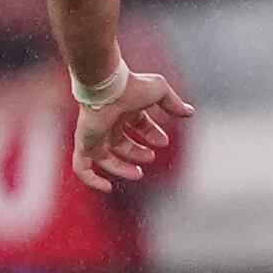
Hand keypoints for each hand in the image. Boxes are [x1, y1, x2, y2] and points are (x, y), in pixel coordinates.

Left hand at [73, 70, 192, 190]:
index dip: (151, 134)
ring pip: (104, 158)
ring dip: (121, 168)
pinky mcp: (84, 143)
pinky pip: (82, 167)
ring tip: (137, 174)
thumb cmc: (132, 86)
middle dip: (137, 152)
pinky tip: (107, 187)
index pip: (138, 125)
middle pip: (121, 143)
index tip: (163, 142)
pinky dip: (92, 179)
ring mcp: (94, 134)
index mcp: (124, 109)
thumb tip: (190, 113)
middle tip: (150, 158)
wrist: (107, 87)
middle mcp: (108, 122)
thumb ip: (174, 103)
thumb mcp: (160, 92)